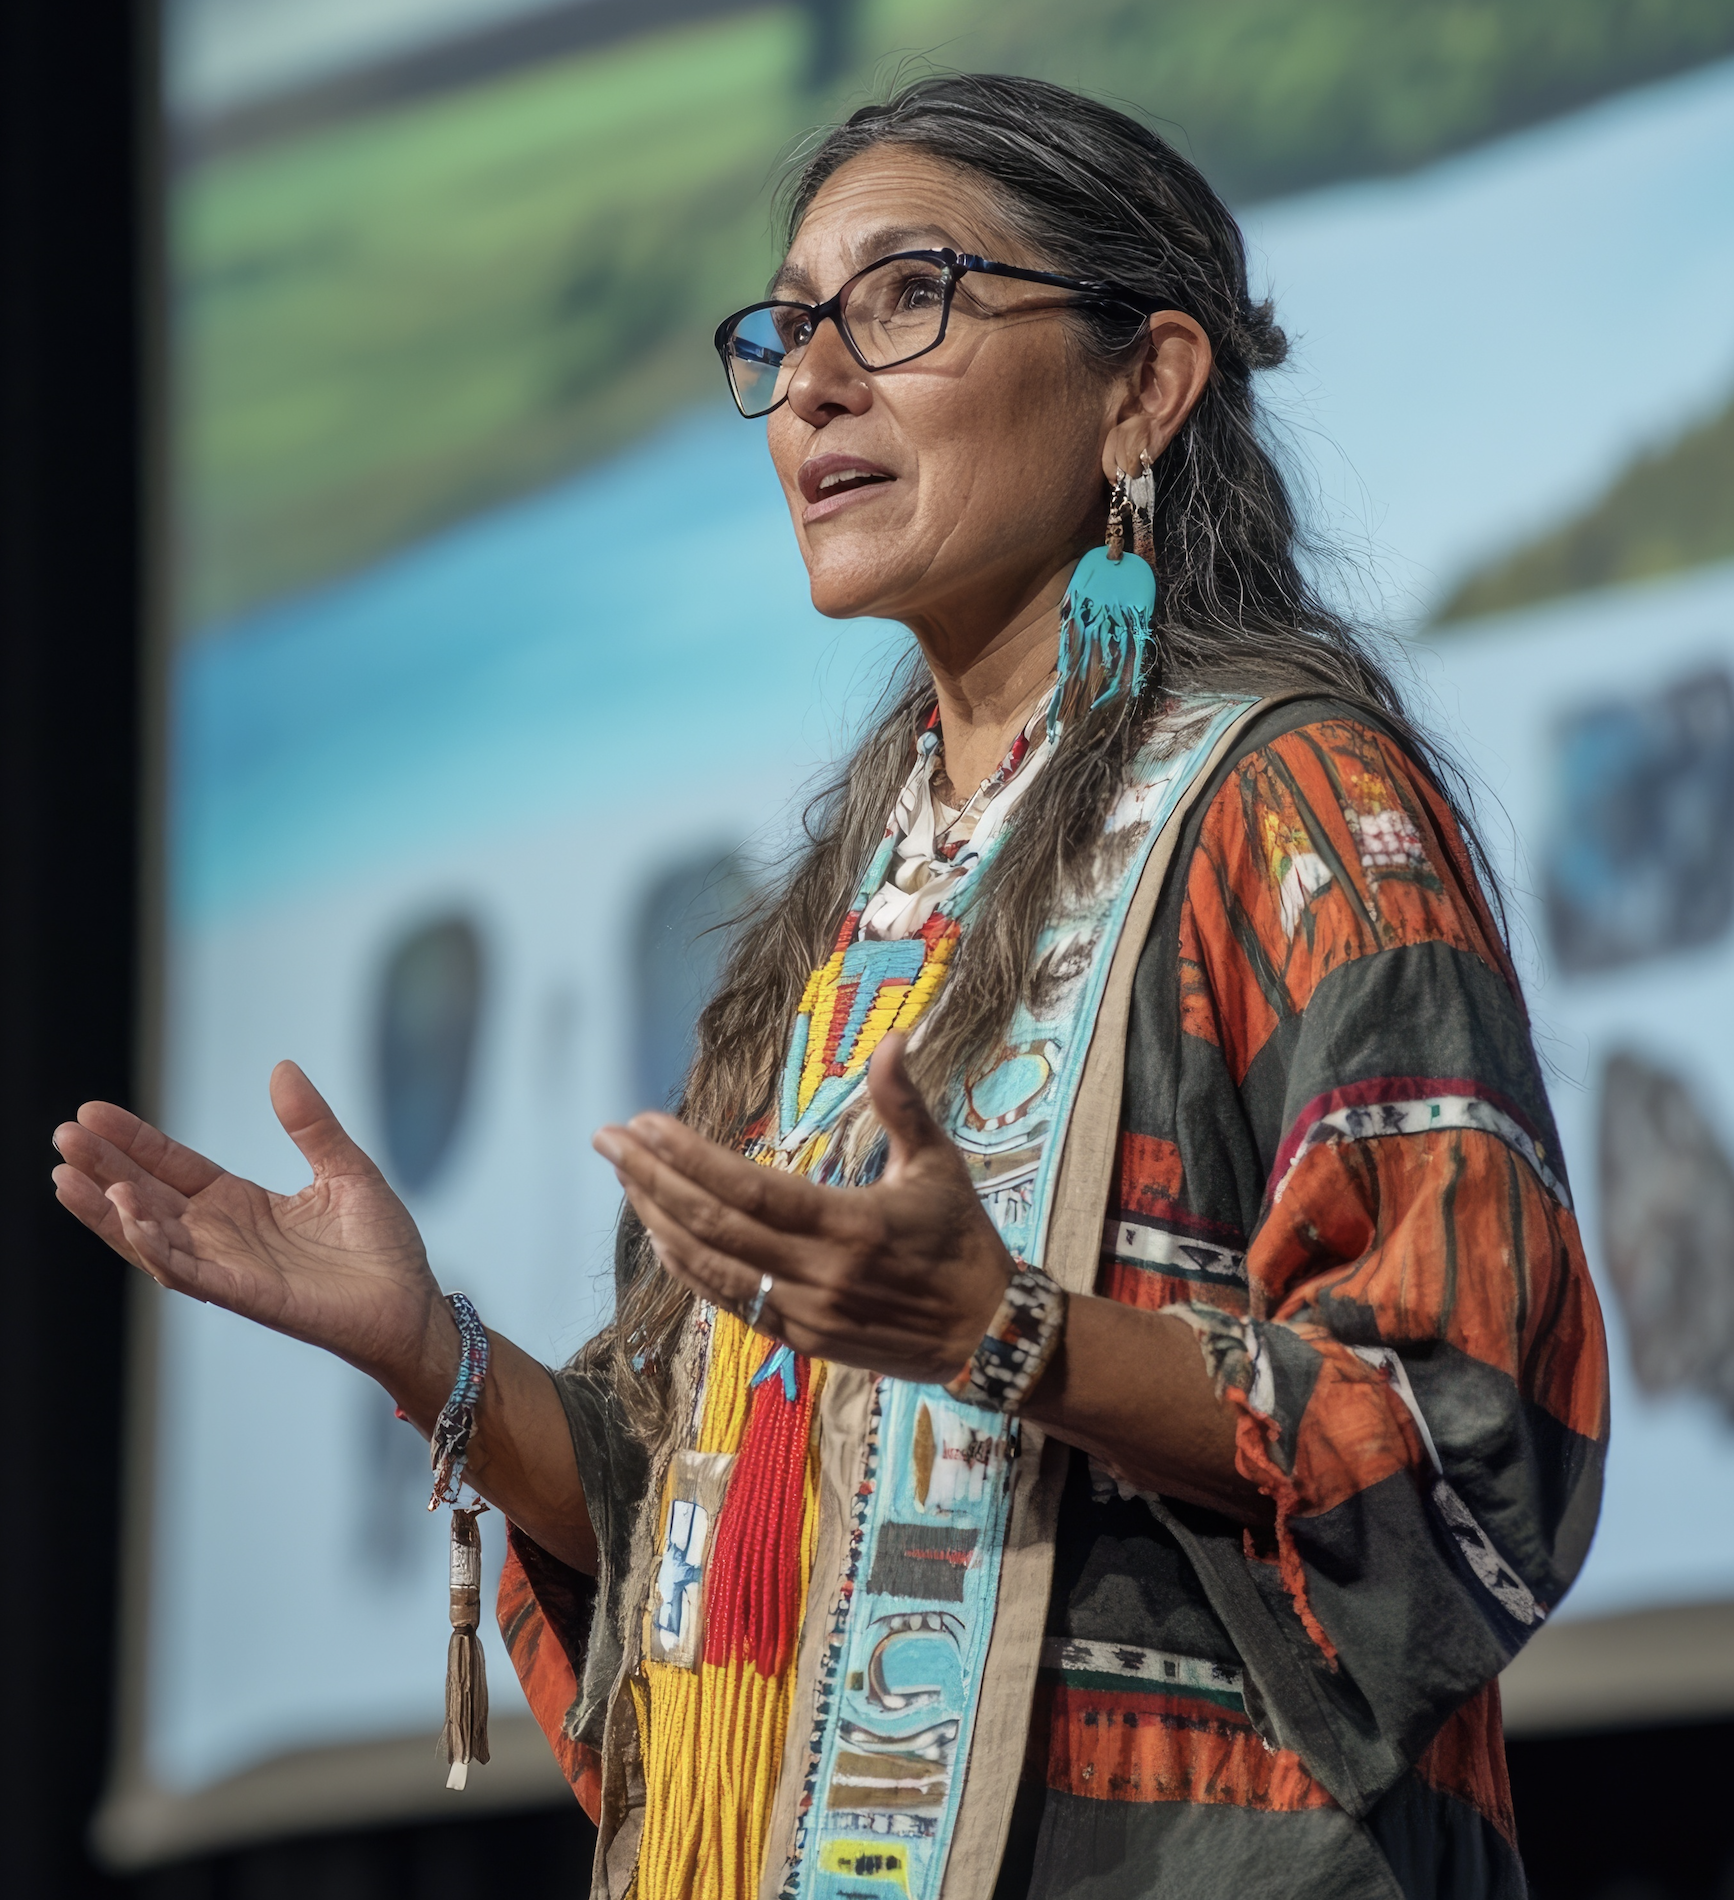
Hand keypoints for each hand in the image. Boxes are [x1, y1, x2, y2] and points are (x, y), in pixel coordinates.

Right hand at [52, 1061, 447, 1389]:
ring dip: (109, 1210)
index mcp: (243, 1205)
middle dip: (105, 1169)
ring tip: (70, 1175)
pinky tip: (128, 1215)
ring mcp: (230, 1268)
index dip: (134, 1141)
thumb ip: (311, 1124)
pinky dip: (153, 1246)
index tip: (92, 1111)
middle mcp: (225, 1237)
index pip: (174, 1167)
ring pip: (151, 1238)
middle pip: (149, 1197)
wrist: (414, 1304)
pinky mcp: (246, 1296)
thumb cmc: (382, 1247)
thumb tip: (281, 1067)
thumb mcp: (346, 1169)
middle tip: (64, 1134)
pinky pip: (186, 1272)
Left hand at [592, 1033, 1011, 1383]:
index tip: (644, 1124)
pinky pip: (730, 1301)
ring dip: (658, 1221)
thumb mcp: (939, 1164)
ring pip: (711, 1267)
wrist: (987, 1335)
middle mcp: (819, 1273)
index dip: (689, 1158)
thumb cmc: (963, 1240)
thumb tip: (893, 1038)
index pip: (748, 1188)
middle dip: (651, 1179)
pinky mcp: (800, 1340)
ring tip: (623, 1179)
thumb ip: (904, 1103)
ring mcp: (804, 1312)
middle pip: (713, 1224)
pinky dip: (688, 1269)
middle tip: (608, 1140)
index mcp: (851, 1224)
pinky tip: (660, 1237)